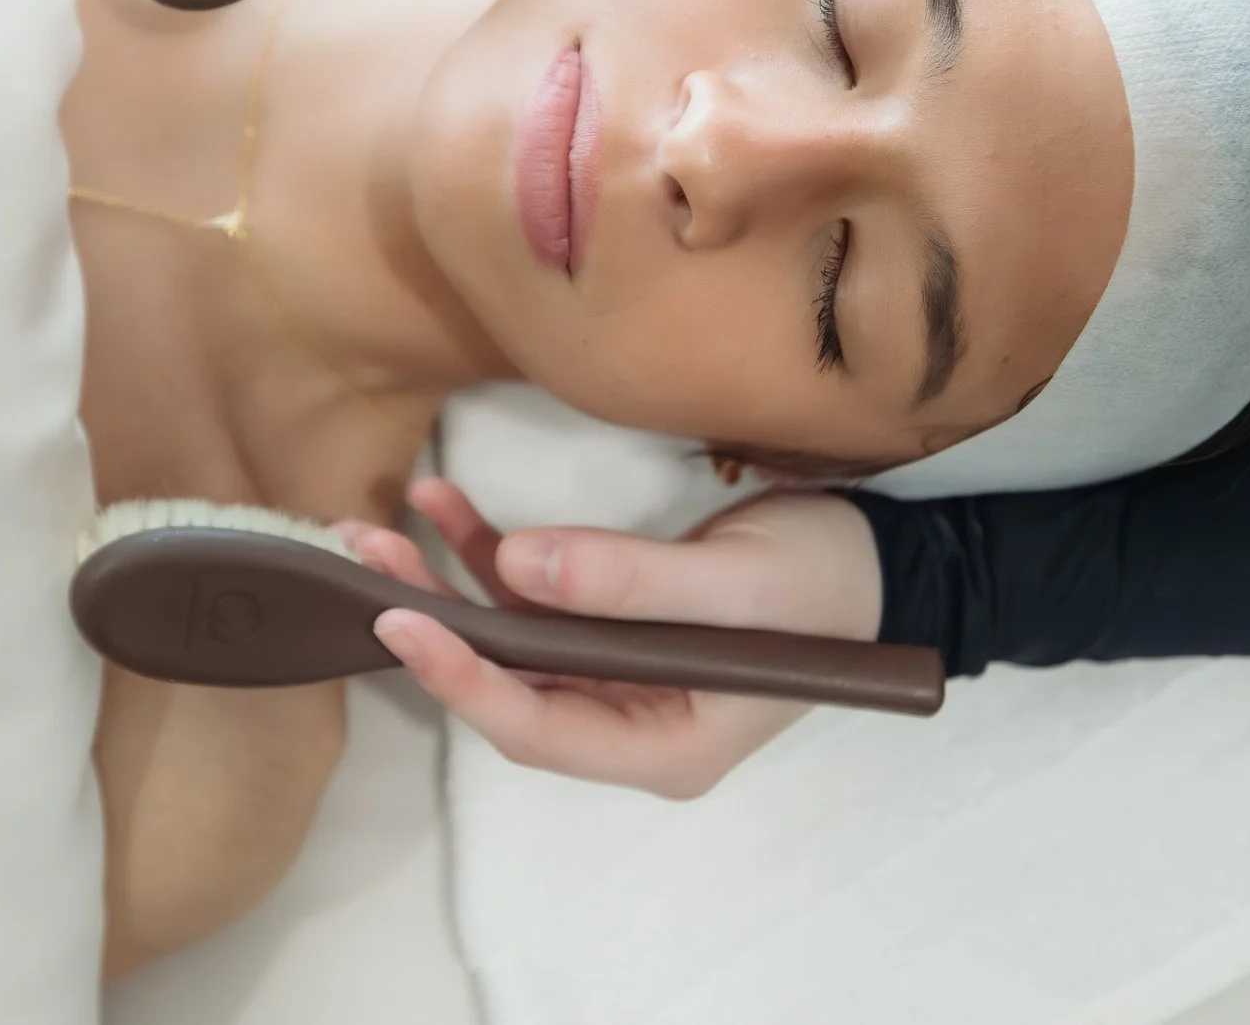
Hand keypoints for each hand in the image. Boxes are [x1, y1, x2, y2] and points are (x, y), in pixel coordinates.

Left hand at [336, 478, 883, 799]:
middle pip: (508, 687)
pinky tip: (446, 504)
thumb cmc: (824, 583)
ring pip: (510, 639)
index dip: (462, 679)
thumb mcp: (735, 585)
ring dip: (448, 582)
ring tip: (384, 523)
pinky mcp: (615, 623)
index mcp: (662, 746)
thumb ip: (630, 582)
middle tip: (366, 563)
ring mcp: (618, 673)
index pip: (537, 728)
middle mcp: (628, 720)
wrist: (884, 560)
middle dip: (435, 625)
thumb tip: (518, 568)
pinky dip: (490, 552)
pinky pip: (536, 596)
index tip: (399, 624)